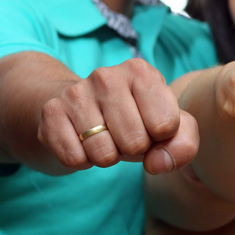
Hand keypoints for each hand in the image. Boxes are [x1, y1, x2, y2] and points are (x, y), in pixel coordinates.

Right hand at [36, 58, 198, 174]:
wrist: (78, 111)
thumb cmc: (134, 119)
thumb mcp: (168, 128)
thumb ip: (183, 144)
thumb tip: (158, 163)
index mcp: (142, 72)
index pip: (165, 127)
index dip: (160, 138)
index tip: (150, 126)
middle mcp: (107, 75)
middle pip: (135, 143)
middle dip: (132, 150)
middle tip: (123, 134)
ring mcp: (76, 92)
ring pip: (104, 154)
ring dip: (107, 157)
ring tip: (103, 137)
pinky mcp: (51, 113)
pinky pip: (74, 159)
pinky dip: (82, 160)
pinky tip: (81, 141)